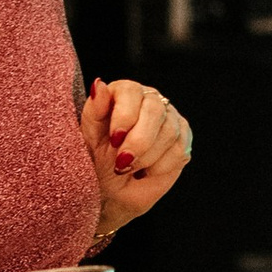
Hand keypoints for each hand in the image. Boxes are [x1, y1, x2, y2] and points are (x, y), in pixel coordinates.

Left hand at [81, 77, 190, 233]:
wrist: (112, 187)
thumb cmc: (98, 156)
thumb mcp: (89, 134)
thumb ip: (94, 108)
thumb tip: (99, 84)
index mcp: (125, 93)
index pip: (132, 92)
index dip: (124, 116)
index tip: (114, 139)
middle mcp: (151, 101)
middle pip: (155, 111)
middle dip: (138, 141)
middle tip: (122, 163)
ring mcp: (170, 119)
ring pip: (169, 132)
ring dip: (146, 157)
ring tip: (129, 168)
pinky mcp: (183, 140)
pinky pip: (179, 151)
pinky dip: (159, 167)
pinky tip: (145, 171)